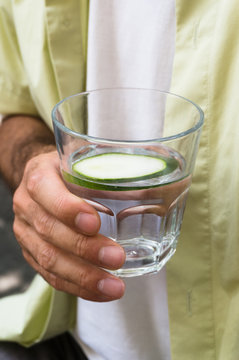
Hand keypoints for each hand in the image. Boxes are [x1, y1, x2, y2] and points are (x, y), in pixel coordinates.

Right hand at [13, 151, 125, 301]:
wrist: (42, 181)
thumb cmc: (68, 172)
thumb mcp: (82, 161)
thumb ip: (108, 173)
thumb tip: (158, 191)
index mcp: (39, 176)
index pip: (46, 191)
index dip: (68, 209)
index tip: (95, 223)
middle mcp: (27, 205)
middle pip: (50, 231)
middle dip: (85, 249)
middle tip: (116, 258)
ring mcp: (26, 232)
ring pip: (49, 259)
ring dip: (83, 276)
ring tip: (113, 287)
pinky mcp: (31, 253)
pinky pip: (50, 276)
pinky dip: (77, 287)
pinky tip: (101, 293)